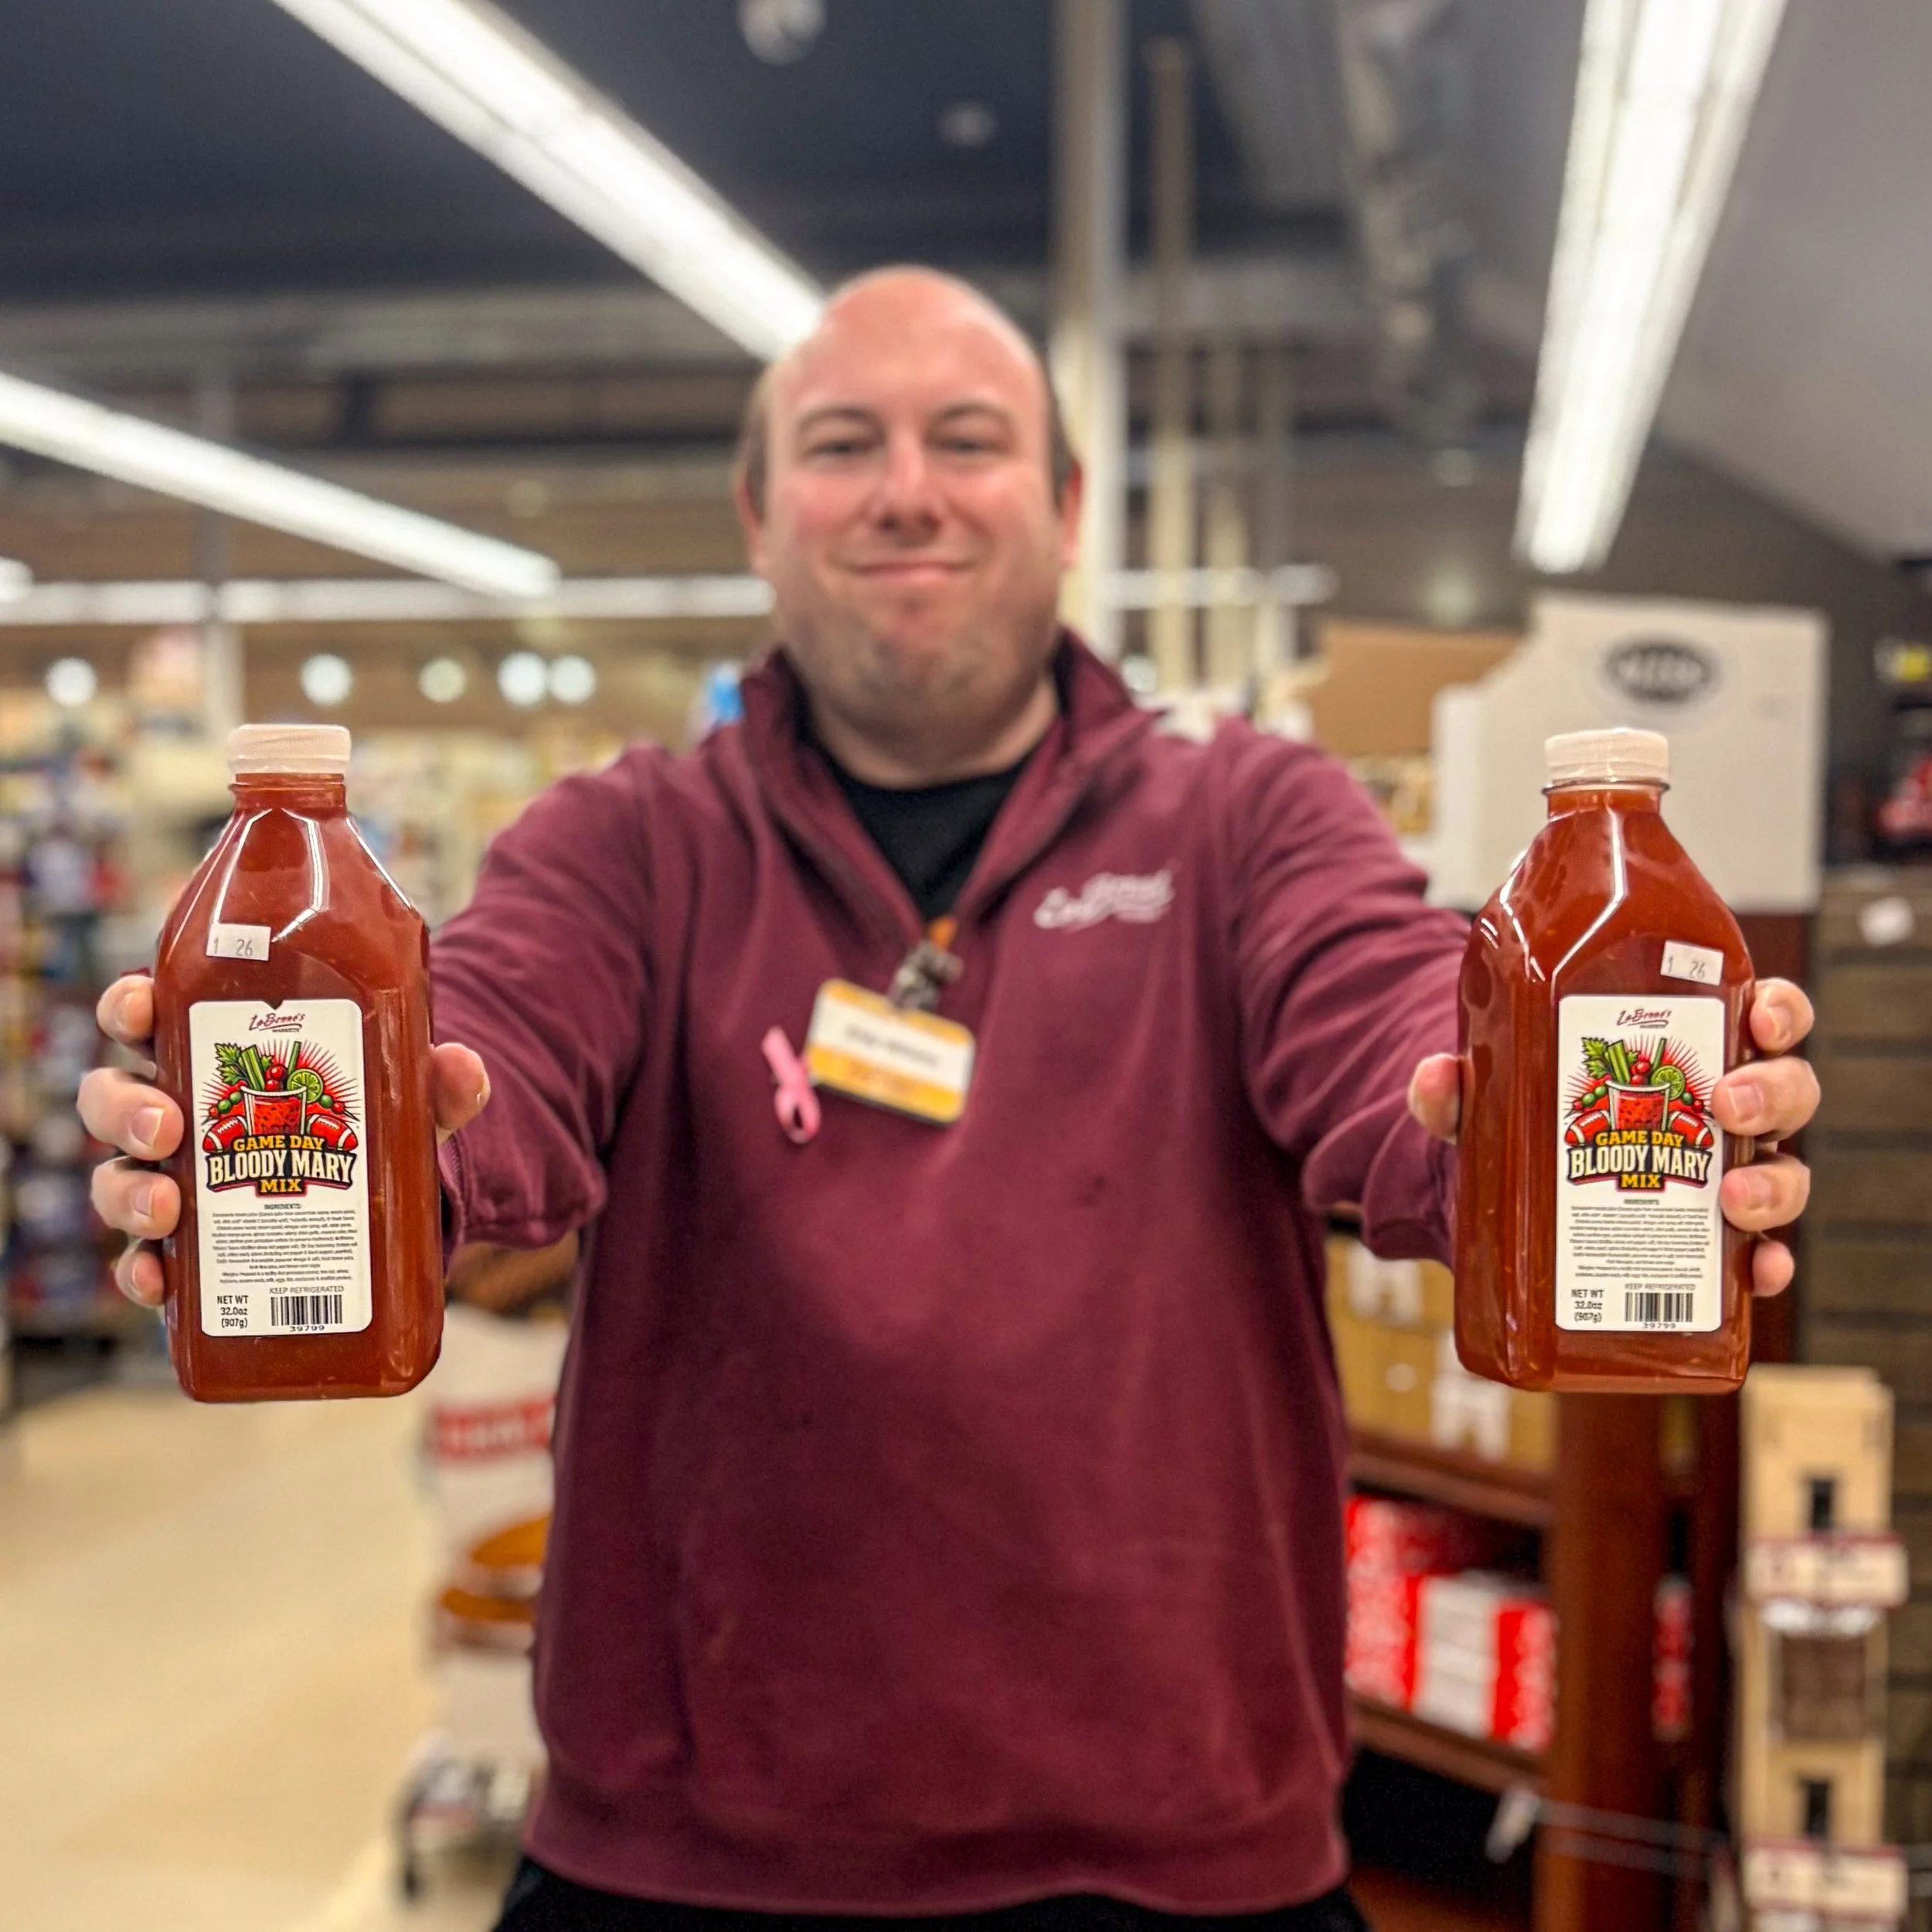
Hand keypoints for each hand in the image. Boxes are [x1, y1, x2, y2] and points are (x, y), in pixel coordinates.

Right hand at [79, 973, 490, 1308]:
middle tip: (166, 1125)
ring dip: (128, 1192)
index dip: (130, 1007)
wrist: (387, 1207)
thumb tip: (466, 1070)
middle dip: (124, 1108)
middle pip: (113, 1098)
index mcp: (213, 1057)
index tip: (142, 1006)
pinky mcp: (188, 1252)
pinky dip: (143, 1273)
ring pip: (117, 1180)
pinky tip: (158, 1281)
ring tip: (169, 1206)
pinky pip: (145, 1263)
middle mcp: (178, 1115)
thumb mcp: (408, 1099)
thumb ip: (437, 1083)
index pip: (148, 1016)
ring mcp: (174, 1184)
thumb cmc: (369, 1126)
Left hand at [1408, 977, 1818, 1297]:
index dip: (1777, 1012)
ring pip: (1784, 1171)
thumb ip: (1457, 1090)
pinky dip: (1766, 1264)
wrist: (1499, 1205)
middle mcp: (1720, 1112)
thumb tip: (1435, 1079)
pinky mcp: (1709, 1245)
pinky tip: (1757, 1271)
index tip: (1758, 1017)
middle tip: (1729, 1105)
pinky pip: (1760, 1255)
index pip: (1758, 1015)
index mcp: (1685, 1054)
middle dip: (1772, 1094)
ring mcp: (1722, 1178)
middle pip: (1786, 1091)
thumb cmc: (1519, 1124)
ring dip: (1774, 1183)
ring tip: (1734, 1197)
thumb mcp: (1486, 1099)